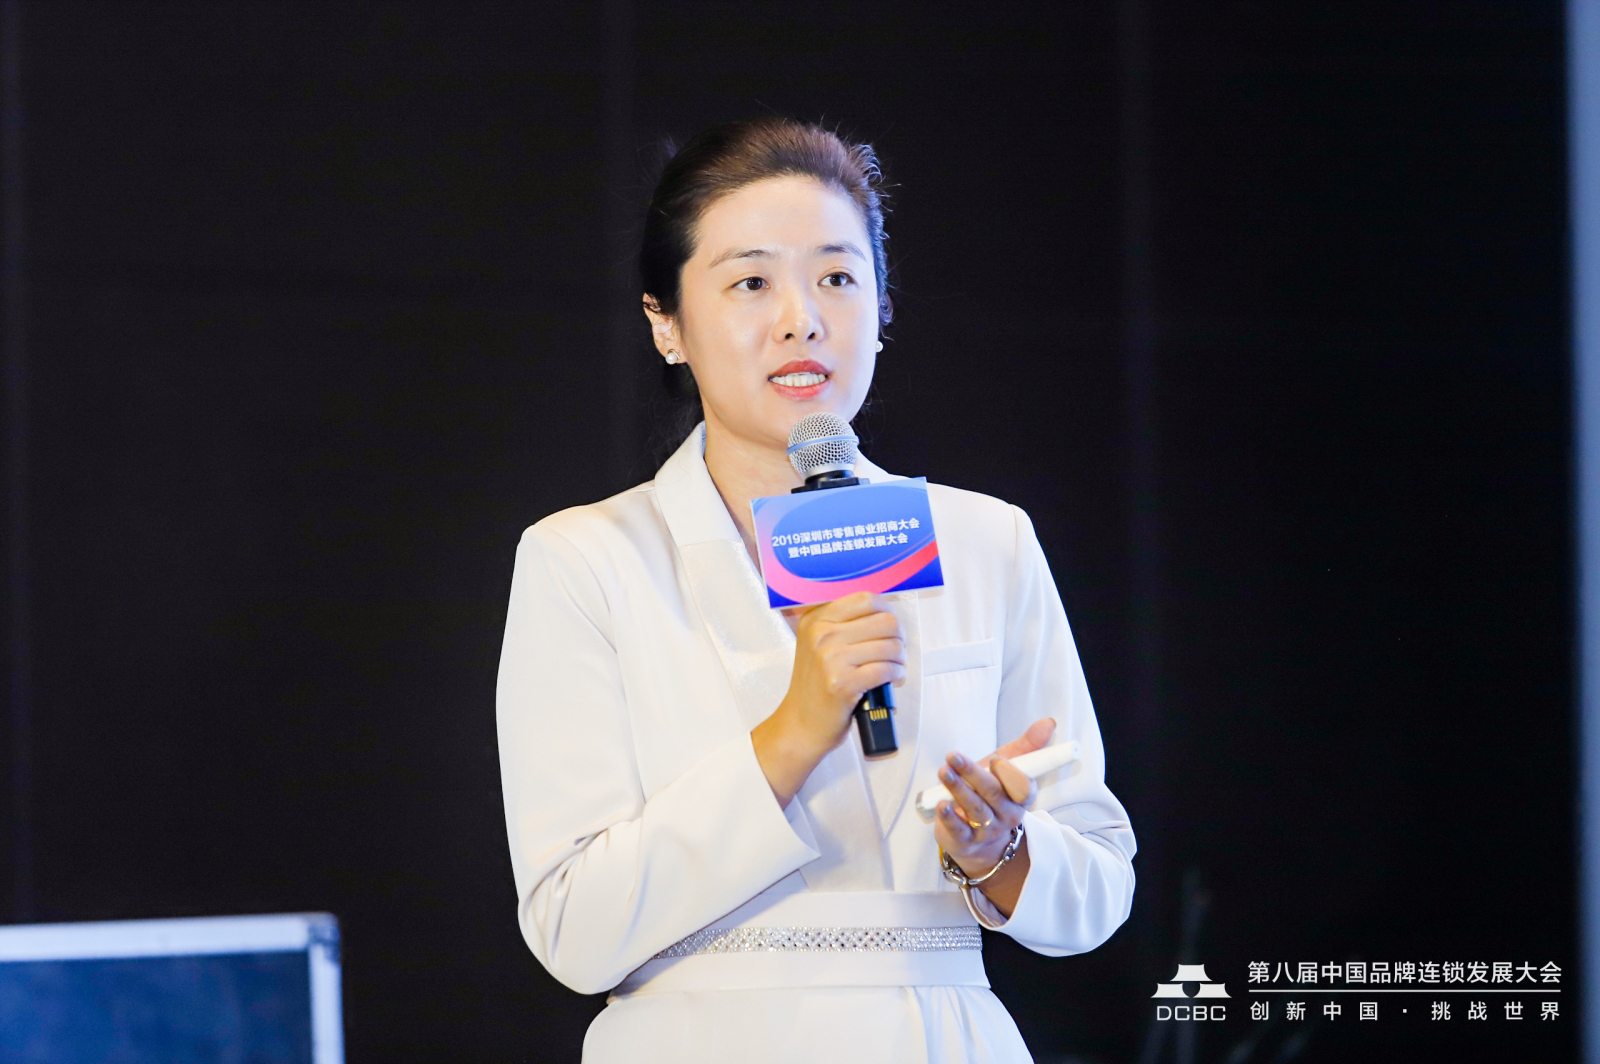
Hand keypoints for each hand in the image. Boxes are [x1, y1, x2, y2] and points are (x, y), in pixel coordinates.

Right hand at [752, 592, 905, 805]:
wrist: (800, 724)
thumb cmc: (815, 685)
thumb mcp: (817, 644)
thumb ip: (843, 623)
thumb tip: (884, 610)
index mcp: (815, 619)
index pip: (865, 598)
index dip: (887, 610)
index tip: (890, 624)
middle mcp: (821, 634)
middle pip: (885, 620)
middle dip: (898, 636)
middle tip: (896, 649)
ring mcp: (831, 659)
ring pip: (890, 646)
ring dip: (900, 659)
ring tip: (894, 667)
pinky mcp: (843, 683)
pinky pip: (886, 669)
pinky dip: (897, 674)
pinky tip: (893, 680)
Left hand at [932, 718, 1056, 917]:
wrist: (976, 835)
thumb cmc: (992, 792)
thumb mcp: (1008, 766)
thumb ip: (1028, 746)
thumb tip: (1049, 722)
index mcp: (1022, 797)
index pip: (1023, 788)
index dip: (1010, 774)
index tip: (995, 759)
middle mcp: (1007, 815)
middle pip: (992, 793)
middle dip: (972, 773)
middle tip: (953, 756)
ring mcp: (987, 829)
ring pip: (975, 809)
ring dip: (958, 789)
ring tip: (944, 771)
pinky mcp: (965, 839)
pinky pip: (959, 829)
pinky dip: (949, 817)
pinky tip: (941, 805)